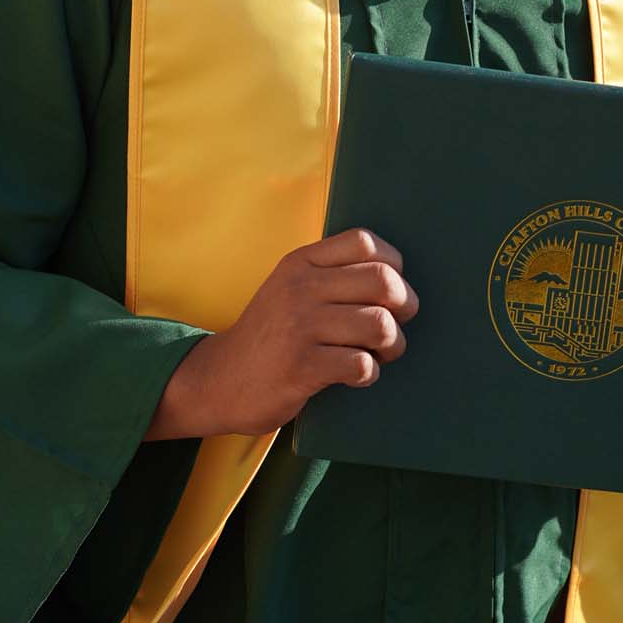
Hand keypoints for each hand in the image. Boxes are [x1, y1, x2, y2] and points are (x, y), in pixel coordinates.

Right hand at [145, 228, 417, 440]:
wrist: (218, 380)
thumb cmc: (270, 334)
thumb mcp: (289, 287)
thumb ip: (330, 273)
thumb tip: (395, 275)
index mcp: (300, 263)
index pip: (364, 242)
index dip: (392, 264)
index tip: (389, 291)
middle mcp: (300, 288)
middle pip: (383, 281)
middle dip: (405, 306)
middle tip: (395, 325)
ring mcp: (299, 327)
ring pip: (380, 324)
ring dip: (392, 345)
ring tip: (379, 354)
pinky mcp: (301, 367)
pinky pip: (361, 364)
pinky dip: (369, 373)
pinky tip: (355, 375)